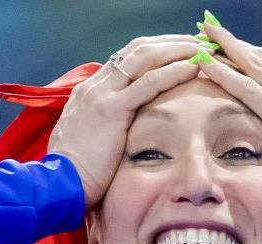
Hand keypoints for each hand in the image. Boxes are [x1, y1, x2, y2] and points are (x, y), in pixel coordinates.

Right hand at [47, 35, 201, 207]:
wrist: (60, 183)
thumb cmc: (79, 170)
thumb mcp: (93, 138)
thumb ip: (109, 124)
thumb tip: (130, 127)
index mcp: (91, 90)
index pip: (128, 58)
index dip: (156, 49)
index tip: (181, 50)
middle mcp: (95, 85)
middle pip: (138, 50)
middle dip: (170, 42)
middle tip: (198, 42)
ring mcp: (102, 94)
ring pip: (144, 58)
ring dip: (176, 50)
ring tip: (201, 50)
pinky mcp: (111, 110)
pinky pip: (148, 83)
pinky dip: (172, 72)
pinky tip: (192, 69)